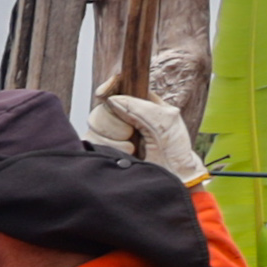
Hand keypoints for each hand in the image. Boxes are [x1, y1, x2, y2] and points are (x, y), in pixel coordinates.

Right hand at [84, 92, 207, 185]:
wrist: (170, 181)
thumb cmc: (175, 153)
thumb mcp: (166, 120)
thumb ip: (141, 106)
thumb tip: (112, 100)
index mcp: (142, 105)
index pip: (119, 86)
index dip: (110, 86)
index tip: (104, 93)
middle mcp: (124, 118)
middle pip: (103, 106)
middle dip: (116, 121)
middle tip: (133, 133)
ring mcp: (111, 135)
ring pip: (95, 123)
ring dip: (115, 138)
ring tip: (132, 149)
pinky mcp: (101, 150)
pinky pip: (91, 141)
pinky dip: (108, 148)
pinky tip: (123, 155)